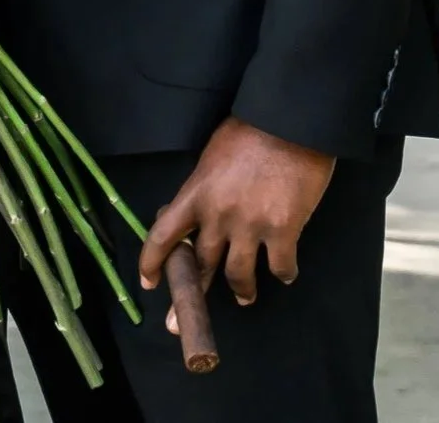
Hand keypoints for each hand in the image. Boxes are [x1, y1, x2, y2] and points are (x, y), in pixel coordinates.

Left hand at [138, 118, 334, 321]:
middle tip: (187, 317)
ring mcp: (250, 225)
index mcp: (196, 192)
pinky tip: (285, 274)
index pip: (164, 234)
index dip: (152, 262)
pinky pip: (280, 268)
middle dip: (195, 293)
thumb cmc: (250, 129)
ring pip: (239, 276)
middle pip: (203, 263)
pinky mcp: (283, 231)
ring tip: (244, 296)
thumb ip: (205, 188)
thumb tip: (202, 210)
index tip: (149, 282)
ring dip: (241, 290)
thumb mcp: (213, 155)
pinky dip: (283, 274)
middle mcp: (218, 215)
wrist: (289, 121)